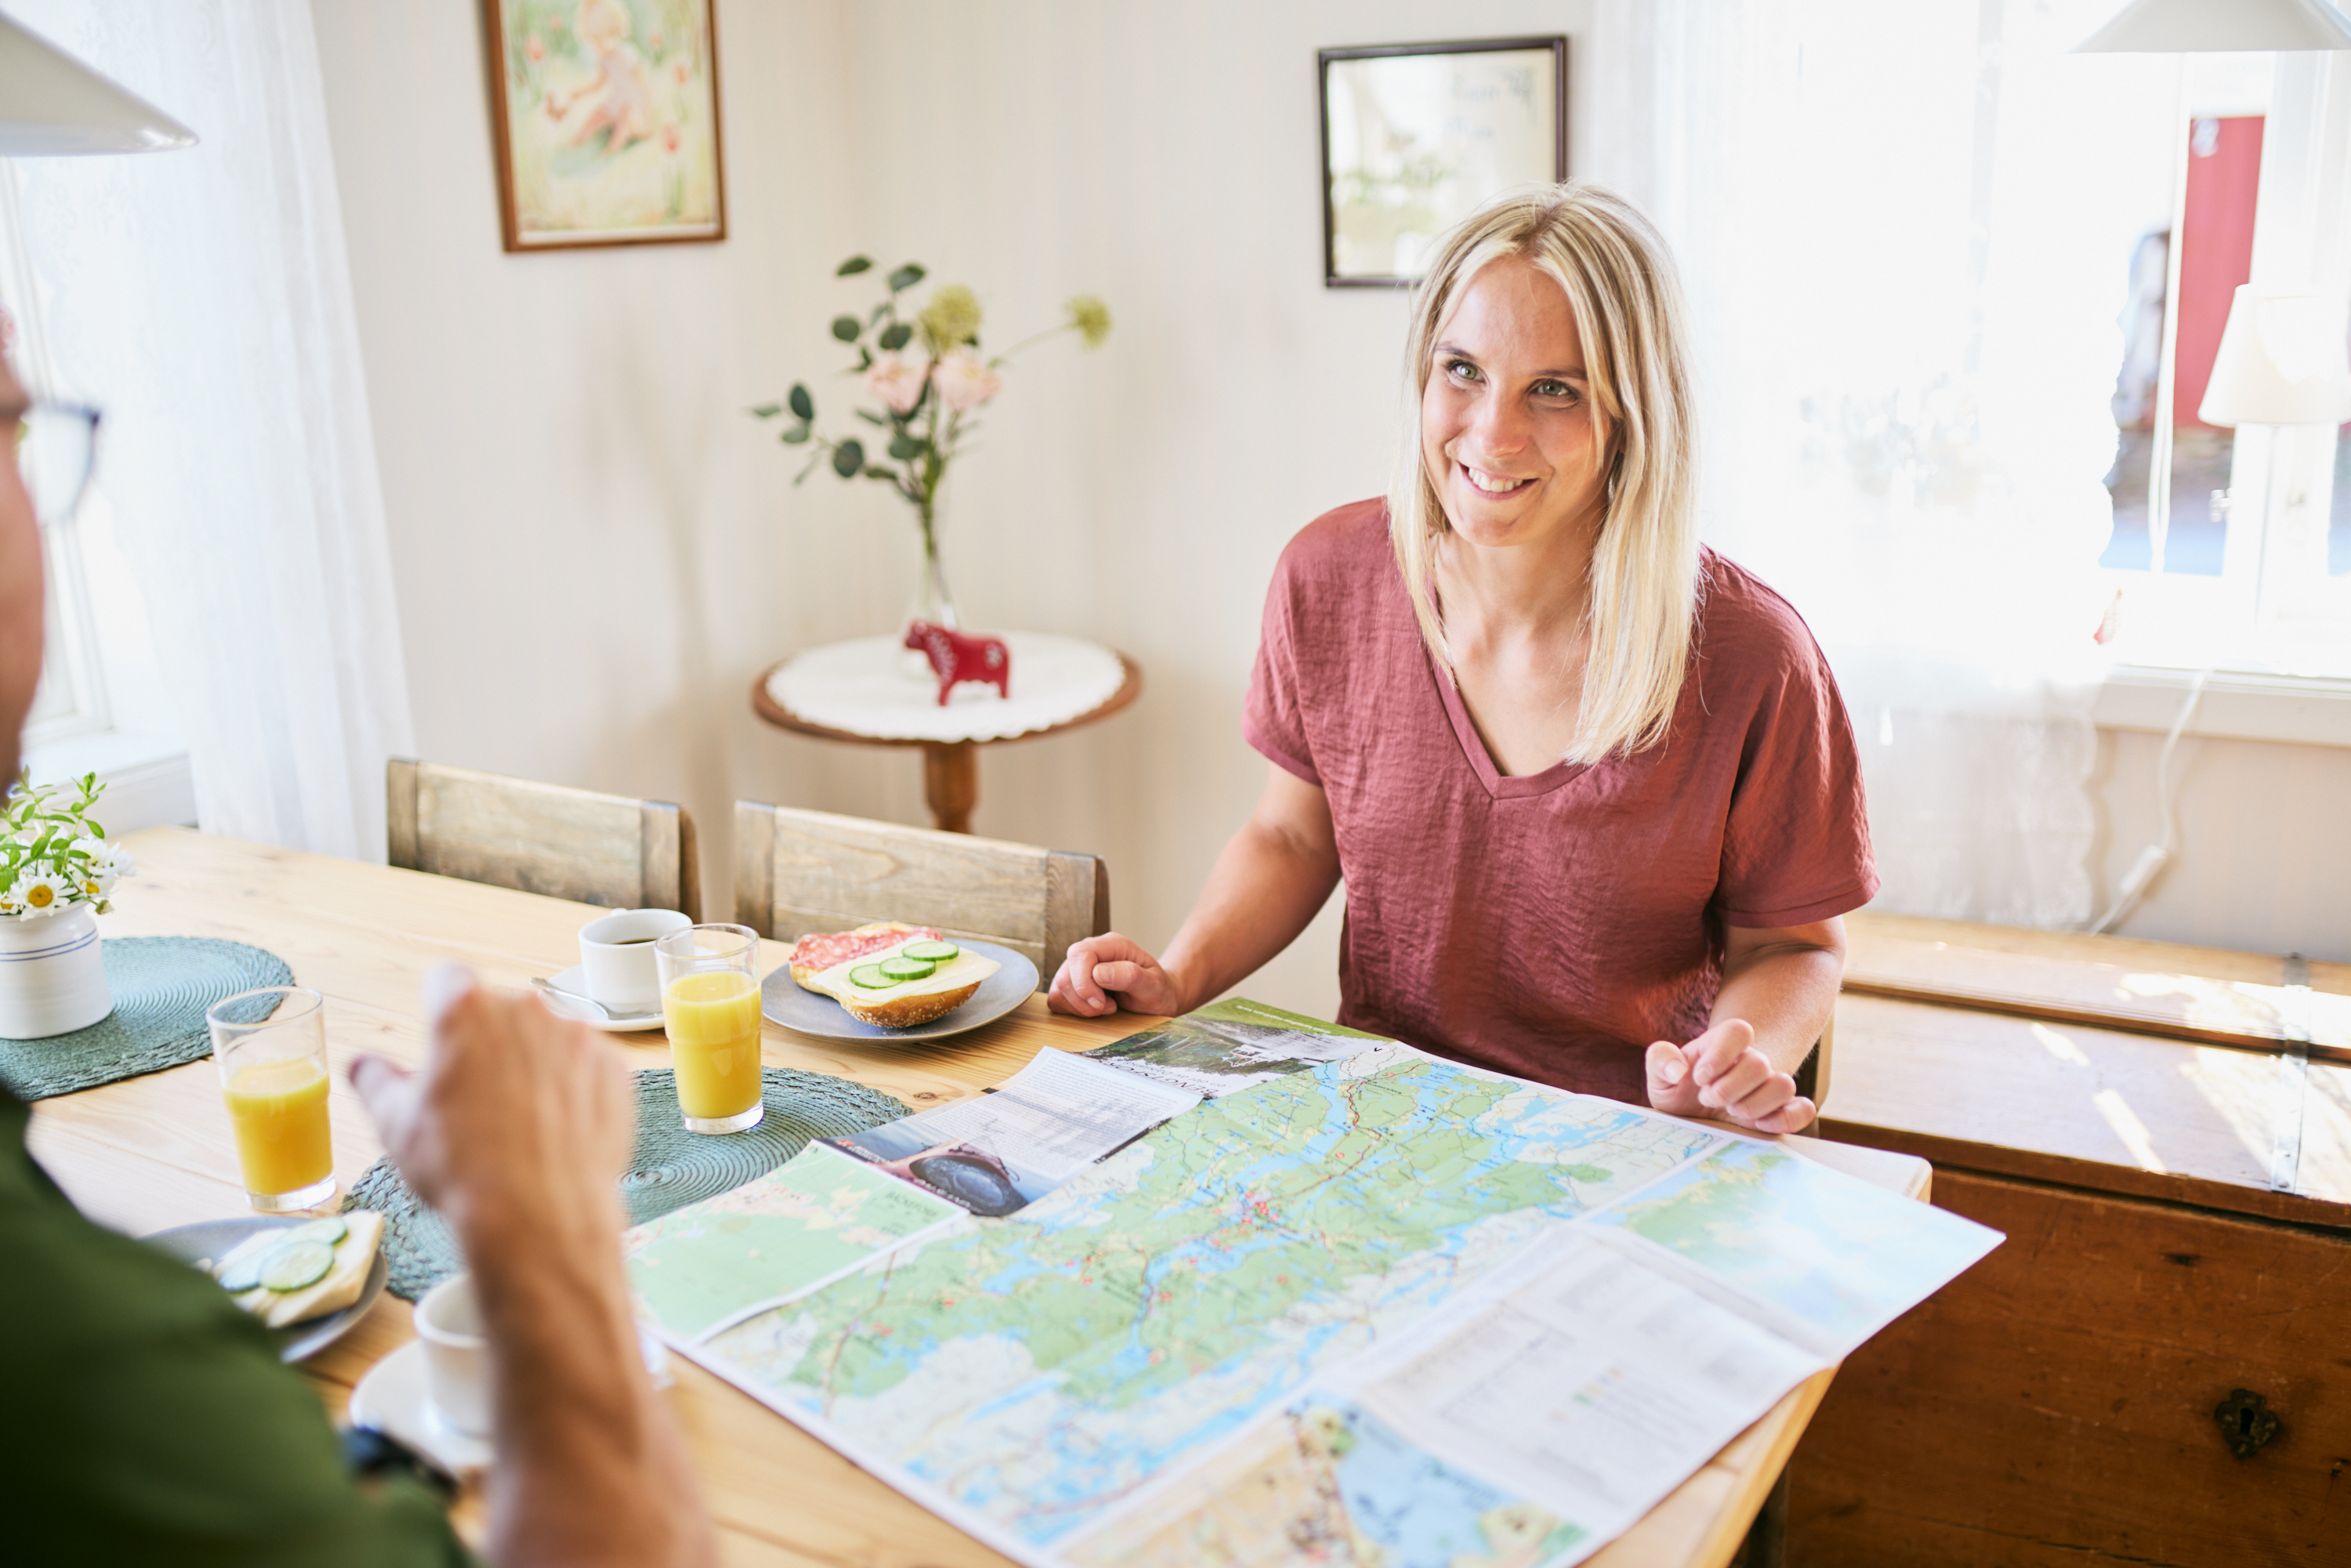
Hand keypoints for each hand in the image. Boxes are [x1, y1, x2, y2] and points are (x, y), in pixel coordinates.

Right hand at [350, 964, 635, 1245]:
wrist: (540, 1213)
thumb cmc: (461, 1167)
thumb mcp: (396, 1125)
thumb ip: (378, 1082)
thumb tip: (362, 1065)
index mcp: (465, 1010)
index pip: (447, 980)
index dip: (440, 1005)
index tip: (441, 1033)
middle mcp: (526, 1008)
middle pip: (502, 1011)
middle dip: (490, 1044)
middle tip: (478, 1098)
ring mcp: (578, 1035)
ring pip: (548, 1038)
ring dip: (535, 1064)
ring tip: (521, 1121)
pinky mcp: (615, 1065)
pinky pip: (588, 1066)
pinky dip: (576, 1088)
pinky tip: (558, 1130)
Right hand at [1047, 933, 1187, 1017]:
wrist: (1160, 997)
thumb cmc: (1159, 989)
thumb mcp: (1153, 984)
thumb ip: (1129, 976)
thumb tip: (1099, 973)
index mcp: (1112, 944)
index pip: (1080, 954)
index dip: (1084, 983)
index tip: (1102, 1003)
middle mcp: (1092, 951)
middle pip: (1065, 974)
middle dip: (1083, 999)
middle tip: (1108, 1007)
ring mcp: (1080, 967)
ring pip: (1059, 987)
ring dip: (1079, 1006)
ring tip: (1104, 1007)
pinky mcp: (1074, 983)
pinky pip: (1058, 997)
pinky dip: (1072, 1009)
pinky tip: (1093, 1009)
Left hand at [1644, 1017, 1814, 1133]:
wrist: (1695, 1116)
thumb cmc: (1679, 1090)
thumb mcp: (1660, 1076)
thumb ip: (1660, 1060)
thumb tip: (1678, 1070)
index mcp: (1723, 1046)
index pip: (1739, 1030)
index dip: (1721, 1055)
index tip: (1699, 1077)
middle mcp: (1751, 1062)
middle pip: (1759, 1064)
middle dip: (1729, 1089)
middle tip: (1709, 1099)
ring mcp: (1769, 1087)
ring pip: (1784, 1084)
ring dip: (1754, 1105)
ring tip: (1732, 1112)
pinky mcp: (1781, 1112)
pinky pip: (1803, 1110)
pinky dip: (1786, 1119)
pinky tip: (1758, 1125)